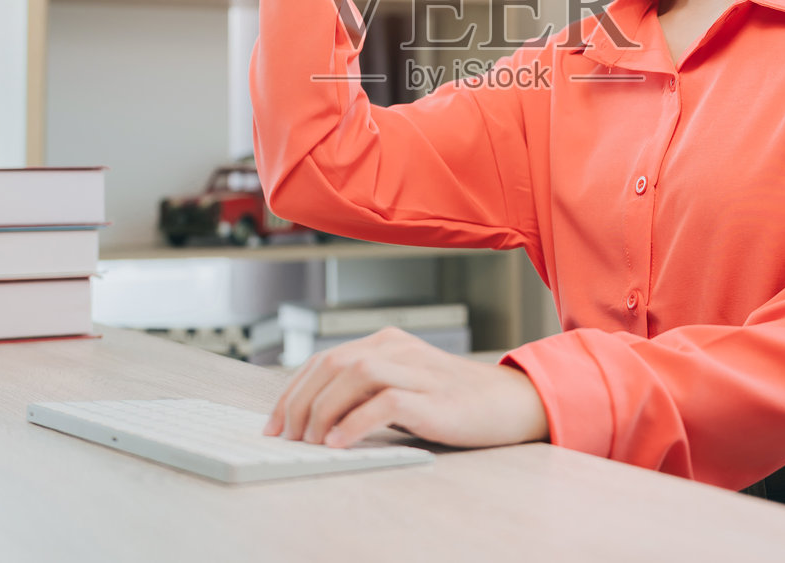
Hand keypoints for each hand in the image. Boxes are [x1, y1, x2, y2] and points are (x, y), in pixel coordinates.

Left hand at [262, 327, 550, 449]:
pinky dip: (355, 422)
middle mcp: (397, 348)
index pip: (324, 359)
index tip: (274, 423)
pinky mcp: (433, 396)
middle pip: (331, 364)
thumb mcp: (403, 386)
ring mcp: (417, 369)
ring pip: (353, 374)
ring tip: (310, 441)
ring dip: (322, 410)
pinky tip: (340, 442)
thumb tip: (313, 418)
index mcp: (386, 342)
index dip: (292, 391)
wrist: (510, 403)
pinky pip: (385, 401)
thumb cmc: (453, 401)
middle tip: (285, 436)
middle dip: (299, 402)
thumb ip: (366, 392)